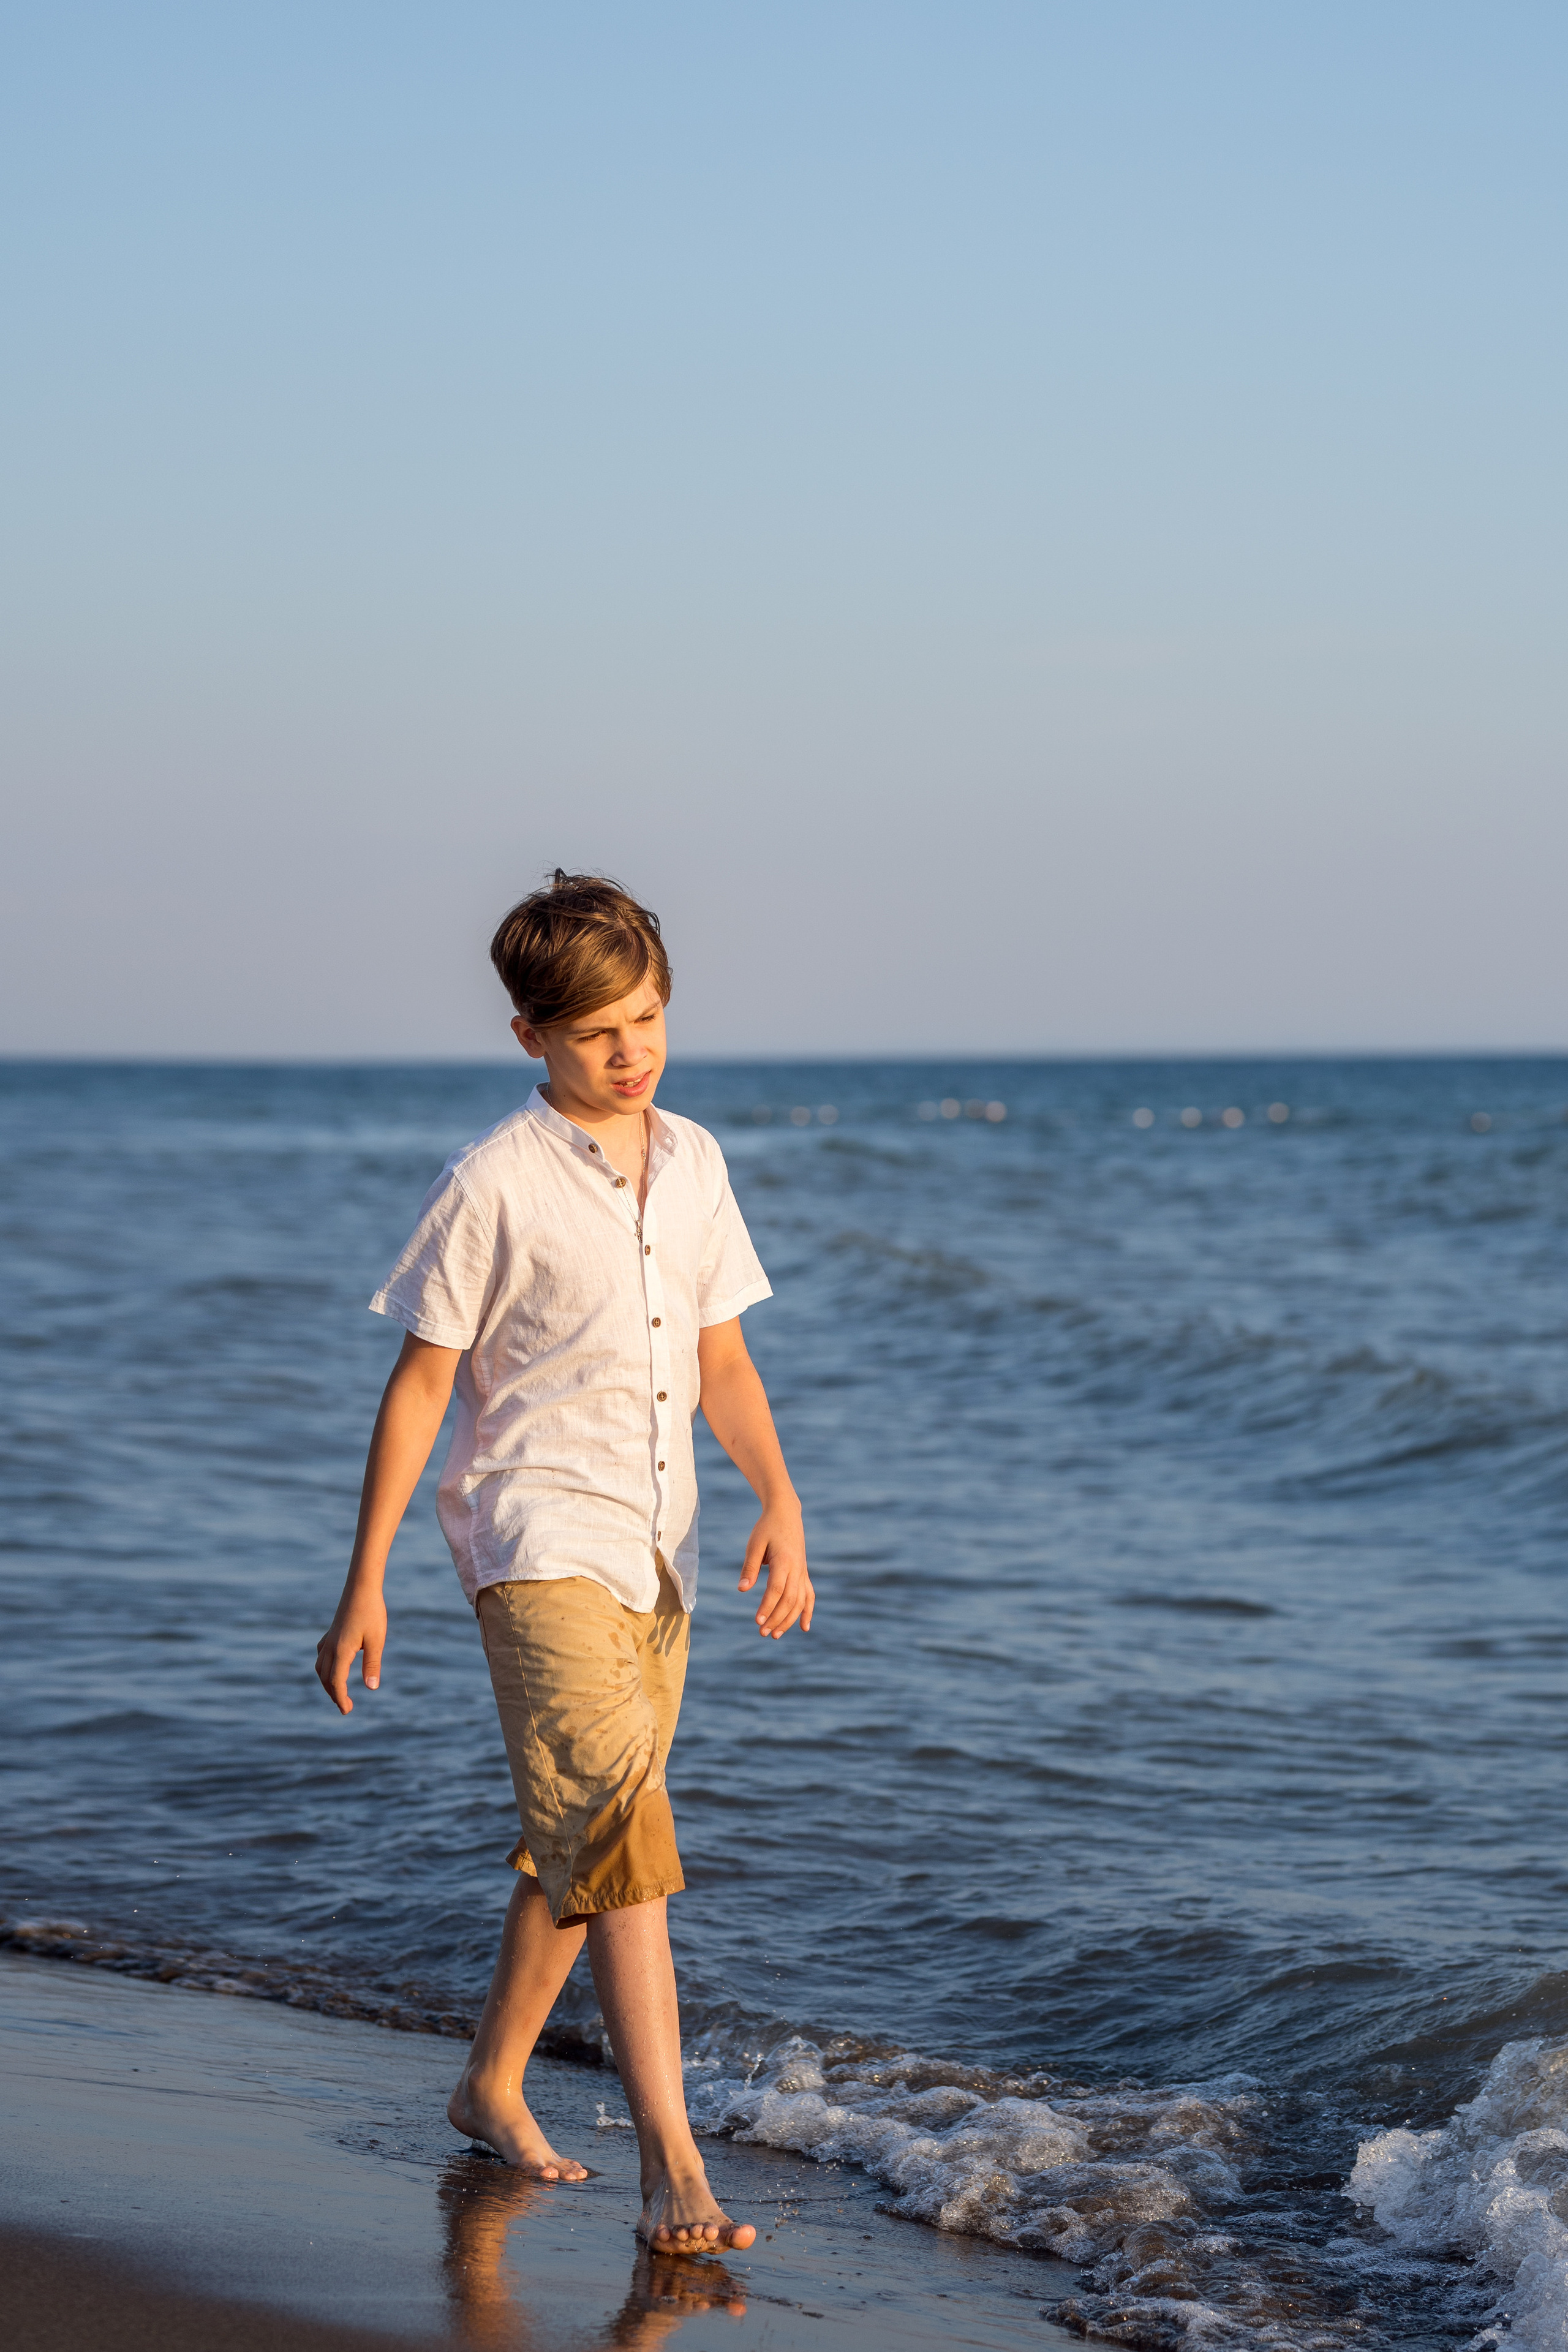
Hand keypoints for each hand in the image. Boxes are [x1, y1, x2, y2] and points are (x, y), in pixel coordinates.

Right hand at [315, 1584, 387, 1713]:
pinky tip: (332, 1666)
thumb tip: (371, 1688)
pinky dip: (324, 1666)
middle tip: (346, 1707)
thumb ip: (372, 1665)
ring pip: (321, 1667)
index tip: (347, 1711)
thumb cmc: (372, 1612)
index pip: (337, 1683)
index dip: (341, 1699)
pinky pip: (321, 1654)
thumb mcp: (376, 1640)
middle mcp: (330, 1647)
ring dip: (327, 1682)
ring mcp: (329, 1638)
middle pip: (326, 1678)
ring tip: (338, 1692)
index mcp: (341, 1651)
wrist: (361, 1587)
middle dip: (334, 1694)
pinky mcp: (331, 1632)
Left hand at [737, 1505, 812, 1638]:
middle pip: (790, 1599)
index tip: (757, 1621)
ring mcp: (803, 1572)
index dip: (768, 1606)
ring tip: (775, 1635)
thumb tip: (742, 1590)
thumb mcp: (754, 1545)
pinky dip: (808, 1612)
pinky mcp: (804, 1573)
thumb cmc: (767, 1528)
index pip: (777, 1589)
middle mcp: (797, 1568)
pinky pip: (809, 1595)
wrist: (786, 1514)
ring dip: (789, 1620)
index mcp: (784, 1560)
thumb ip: (749, 1567)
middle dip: (777, 1618)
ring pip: (800, 1601)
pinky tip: (804, 1628)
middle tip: (762, 1633)